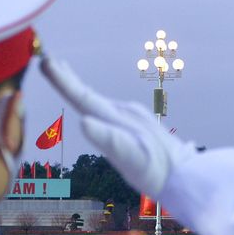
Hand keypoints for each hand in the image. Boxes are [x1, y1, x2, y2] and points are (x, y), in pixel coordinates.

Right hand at [40, 55, 194, 198]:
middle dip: (66, 78)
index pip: (84, 97)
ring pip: (97, 98)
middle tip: (47, 60)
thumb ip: (108, 139)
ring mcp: (131, 117)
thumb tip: (84, 121)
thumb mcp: (130, 159)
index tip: (45, 61)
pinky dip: (93, 99)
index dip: (62, 81)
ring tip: (64, 72)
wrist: (187, 174)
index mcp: (117, 118)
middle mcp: (124, 112)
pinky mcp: (137, 125)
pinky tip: (93, 105)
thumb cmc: (156, 171)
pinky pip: (107, 107)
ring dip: (77, 86)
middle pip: (89, 93)